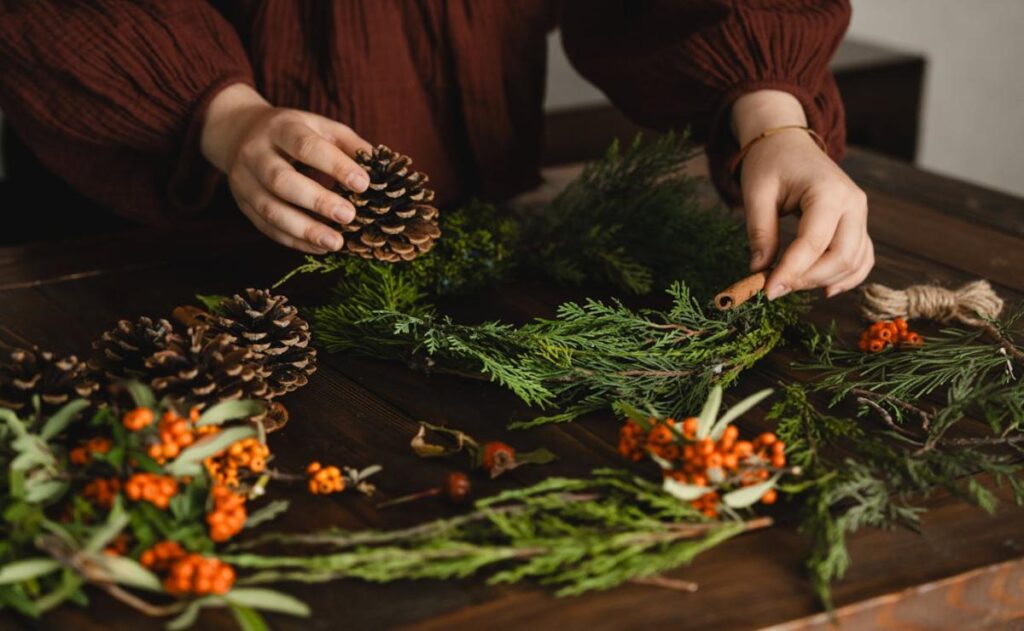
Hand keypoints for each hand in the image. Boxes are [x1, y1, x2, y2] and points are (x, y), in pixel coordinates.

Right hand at [200, 83, 372, 252]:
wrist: (239, 132)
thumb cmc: (294, 132)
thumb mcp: (320, 126)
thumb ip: (350, 145)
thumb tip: (382, 169)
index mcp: (280, 127)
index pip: (305, 146)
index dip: (334, 165)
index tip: (363, 183)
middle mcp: (256, 154)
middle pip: (281, 180)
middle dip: (317, 201)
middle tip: (349, 216)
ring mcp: (244, 182)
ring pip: (270, 210)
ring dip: (305, 230)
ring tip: (336, 242)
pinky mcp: (243, 205)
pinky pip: (267, 228)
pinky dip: (295, 241)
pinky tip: (320, 248)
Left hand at [732, 90, 873, 298]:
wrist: (789, 143)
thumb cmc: (770, 163)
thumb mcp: (756, 193)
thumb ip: (759, 231)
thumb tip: (759, 270)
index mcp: (829, 191)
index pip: (814, 243)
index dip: (791, 272)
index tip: (767, 291)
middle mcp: (853, 203)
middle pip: (842, 257)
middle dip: (808, 279)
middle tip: (775, 289)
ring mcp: (860, 214)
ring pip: (855, 262)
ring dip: (824, 281)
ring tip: (791, 286)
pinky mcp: (858, 224)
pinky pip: (861, 258)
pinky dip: (846, 277)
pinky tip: (823, 289)